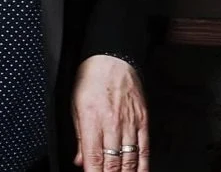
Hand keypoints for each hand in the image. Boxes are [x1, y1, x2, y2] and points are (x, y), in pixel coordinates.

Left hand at [71, 54, 148, 170]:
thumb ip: (79, 136)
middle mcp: (111, 122)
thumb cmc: (91, 79)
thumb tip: (80, 160)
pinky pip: (144, 149)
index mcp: (91, 118)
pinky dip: (142, 166)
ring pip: (129, 160)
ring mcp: (129, 123)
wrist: (112, 59)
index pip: (93, 156)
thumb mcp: (76, 105)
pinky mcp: (142, 121)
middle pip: (112, 162)